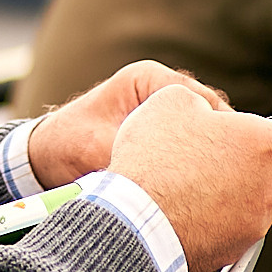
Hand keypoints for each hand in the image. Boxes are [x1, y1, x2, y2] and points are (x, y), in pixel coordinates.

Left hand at [26, 60, 228, 188]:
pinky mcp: (166, 137)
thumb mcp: (96, 151)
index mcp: (149, 79)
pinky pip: (192, 151)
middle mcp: (163, 91)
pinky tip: (201, 192)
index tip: (223, 161)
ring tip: (216, 187)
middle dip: (219, 147)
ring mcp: (167, 114)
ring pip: (205, 136)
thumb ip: (134, 159)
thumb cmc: (66, 145)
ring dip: (209, 160)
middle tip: (226, 179)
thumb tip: (168, 180)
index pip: (201, 99)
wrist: (45, 159)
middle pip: (211, 117)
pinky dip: (197, 169)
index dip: (218, 129)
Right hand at [106, 85, 271, 271]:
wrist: (133, 219)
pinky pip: (230, 236)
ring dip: (236, 203)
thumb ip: (204, 108)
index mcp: (269, 148)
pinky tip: (180, 213)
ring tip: (190, 190)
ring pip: (258, 214)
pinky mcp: (230, 254)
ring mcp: (253, 227)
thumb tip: (210, 120)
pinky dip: (213, 226)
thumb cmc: (155, 158)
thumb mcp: (173, 103)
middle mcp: (271, 190)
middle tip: (239, 173)